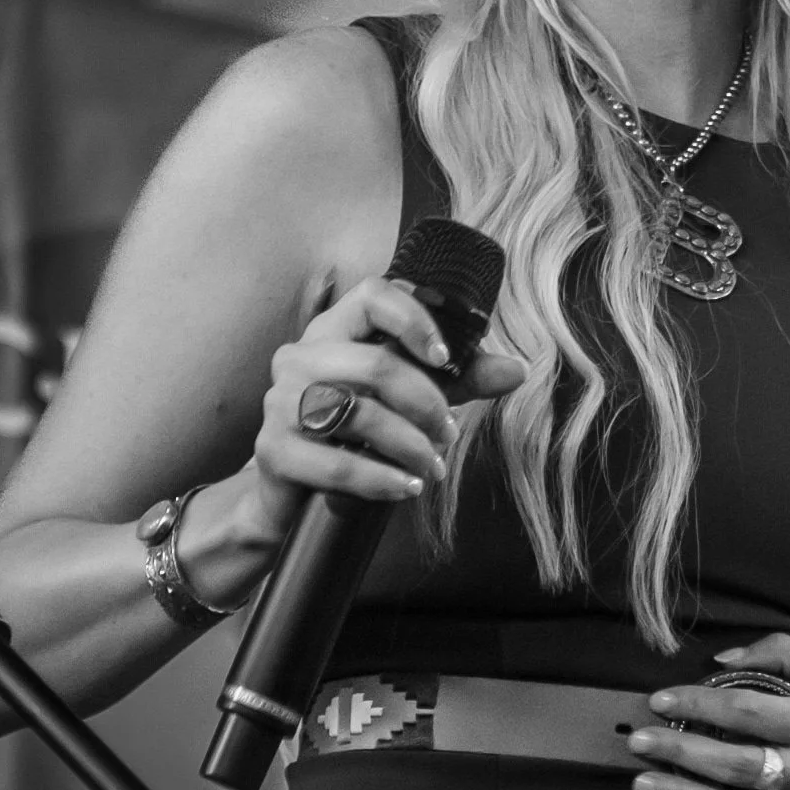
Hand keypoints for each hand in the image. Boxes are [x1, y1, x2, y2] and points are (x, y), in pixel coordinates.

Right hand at [245, 275, 527, 545]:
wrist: (291, 494)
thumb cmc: (353, 431)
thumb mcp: (408, 399)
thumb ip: (458, 380)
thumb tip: (516, 370)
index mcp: (333, 330)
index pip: (372, 296)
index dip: (414, 320)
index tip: (446, 357)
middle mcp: (301, 357)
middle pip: (377, 365)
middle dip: (427, 404)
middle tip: (448, 435)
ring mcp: (280, 402)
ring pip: (360, 414)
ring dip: (410, 445)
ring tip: (432, 468)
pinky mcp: (273, 450)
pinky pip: (337, 463)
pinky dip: (381, 478)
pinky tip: (406, 486)